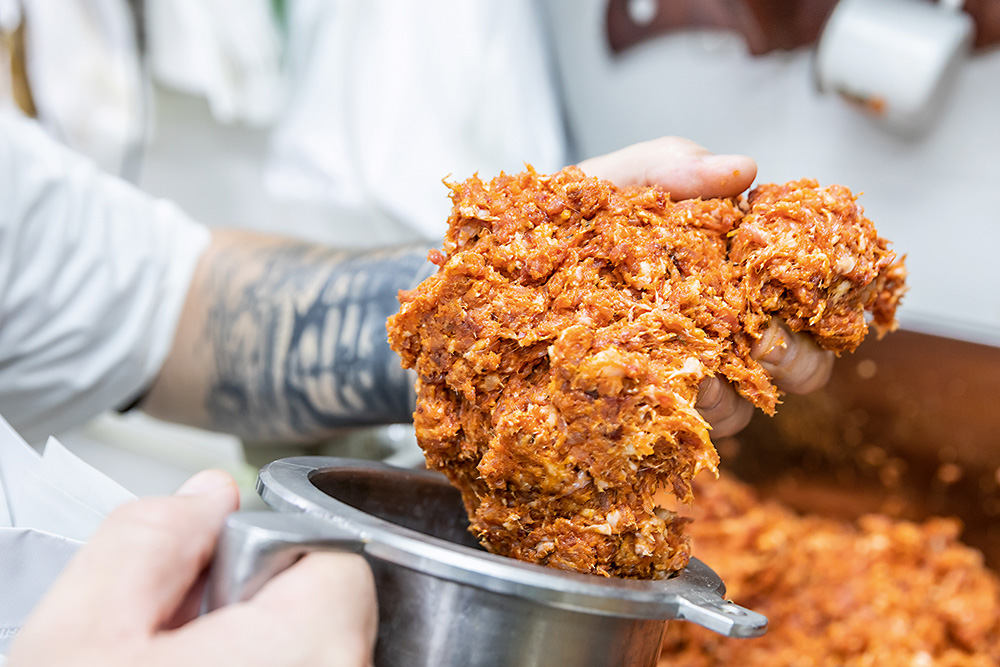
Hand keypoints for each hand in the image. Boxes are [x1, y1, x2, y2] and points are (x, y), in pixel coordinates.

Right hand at [8, 470, 376, 666]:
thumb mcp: (76, 637)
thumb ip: (149, 538)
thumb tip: (207, 496)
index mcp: (309, 653)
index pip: (336, 556)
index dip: (263, 560)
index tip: (209, 593)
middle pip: (331, 609)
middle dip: (259, 608)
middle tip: (177, 647)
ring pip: (319, 653)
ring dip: (262, 649)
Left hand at [578, 137, 832, 435]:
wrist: (494, 273)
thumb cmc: (566, 221)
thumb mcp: (615, 180)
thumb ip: (673, 166)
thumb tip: (744, 169)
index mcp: (730, 268)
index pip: (805, 289)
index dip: (824, 292)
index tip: (806, 286)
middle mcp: (720, 325)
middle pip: (800, 362)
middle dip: (797, 358)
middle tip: (763, 341)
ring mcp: (686, 371)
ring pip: (747, 405)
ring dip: (739, 394)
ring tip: (705, 376)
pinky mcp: (647, 406)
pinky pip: (684, 427)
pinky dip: (683, 414)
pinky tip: (659, 394)